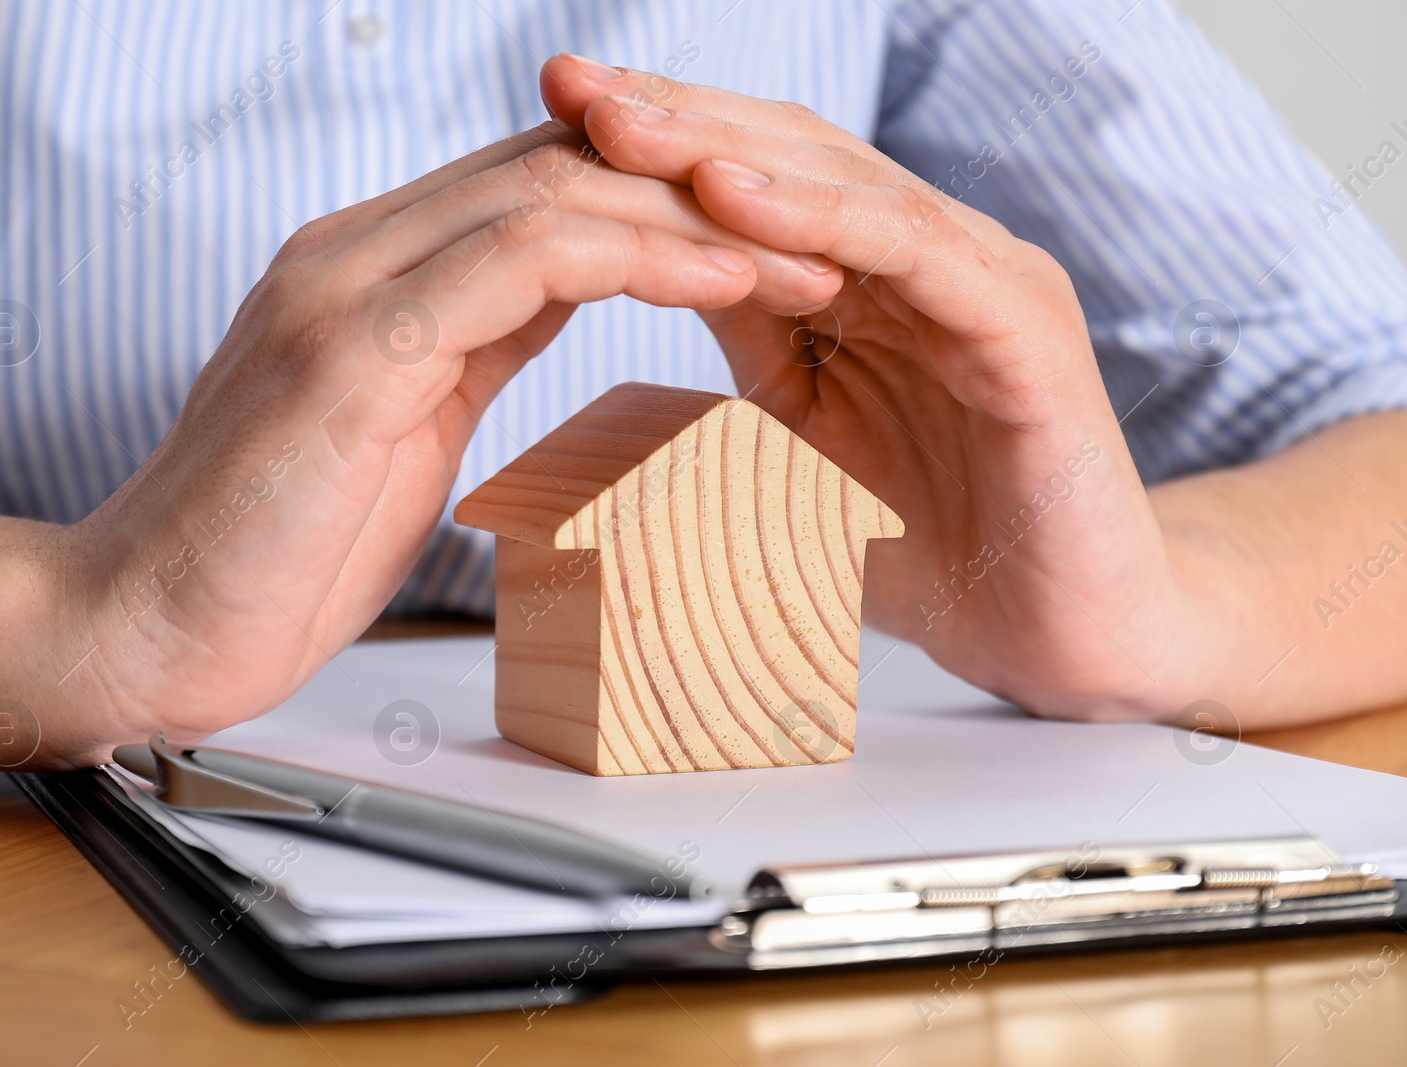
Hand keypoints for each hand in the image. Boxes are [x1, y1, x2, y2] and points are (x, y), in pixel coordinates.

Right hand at [68, 123, 842, 756]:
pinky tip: (728, 284)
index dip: (668, 205)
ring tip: (810, 254)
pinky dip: (639, 261)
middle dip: (705, 195)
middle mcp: (357, 255)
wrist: (138, 629)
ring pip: (557, 193)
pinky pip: (524, 264)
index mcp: (374, 275)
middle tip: (823, 233)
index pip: (543, 189)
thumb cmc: (270, 557)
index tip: (774, 247)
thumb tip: (555, 314)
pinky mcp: (351, 351)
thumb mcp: (400, 434)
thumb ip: (469, 354)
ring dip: (699, 219)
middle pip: (564, 166)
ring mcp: (347, 290)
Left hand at [542, 58, 1196, 720]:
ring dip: (723, 148)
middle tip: (566, 82)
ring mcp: (981, 279)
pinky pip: (910, 250)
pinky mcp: (1023, 322)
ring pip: (843, 185)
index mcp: (873, 282)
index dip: (655, 146)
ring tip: (621, 121)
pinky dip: (818, 218)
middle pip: (789, 157)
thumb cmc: (928, 546)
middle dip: (672, 119)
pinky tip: (727, 193)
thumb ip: (753, 350)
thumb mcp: (801, 438)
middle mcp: (928, 258)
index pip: (754, 183)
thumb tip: (655, 286)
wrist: (1052, 633)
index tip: (549, 117)